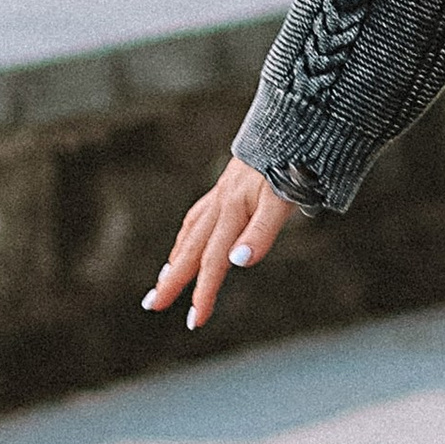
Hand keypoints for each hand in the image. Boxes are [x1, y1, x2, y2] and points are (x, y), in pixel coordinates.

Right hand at [143, 157, 294, 330]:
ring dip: (177, 258)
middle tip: (151, 305)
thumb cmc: (293, 163)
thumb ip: (262, 232)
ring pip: (191, 232)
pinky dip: (188, 233)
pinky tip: (187, 240)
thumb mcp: (283, 199)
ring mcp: (221, 194)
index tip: (194, 321)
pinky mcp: (227, 185)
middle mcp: (221, 205)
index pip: (214, 262)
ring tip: (164, 280)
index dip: (204, 293)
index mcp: (233, 212)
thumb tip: (238, 262)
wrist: (293, 122)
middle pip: (192, 250)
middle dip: (173, 281)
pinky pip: (198, 215)